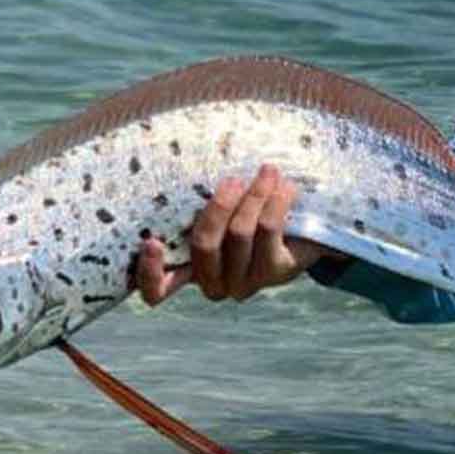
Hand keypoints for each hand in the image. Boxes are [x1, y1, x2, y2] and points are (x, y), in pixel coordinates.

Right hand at [136, 163, 332, 304]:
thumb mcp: (219, 213)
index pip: (158, 290)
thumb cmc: (249, 215)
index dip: (149, 272)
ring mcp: (246, 282)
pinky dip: (276, 201)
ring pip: (240, 232)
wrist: (305, 232)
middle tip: (232, 179)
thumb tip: (187, 163)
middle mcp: (215, 283)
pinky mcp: (276, 272)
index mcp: (190, 271)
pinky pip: (269, 229)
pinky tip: (286, 186)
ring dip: (254, 194)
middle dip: (218, 207)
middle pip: (204, 245)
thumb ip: (198, 204)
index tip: (150, 241)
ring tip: (267, 171)